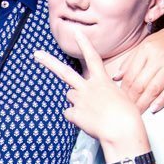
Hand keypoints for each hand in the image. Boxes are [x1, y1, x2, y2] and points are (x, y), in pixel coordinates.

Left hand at [35, 31, 143, 146]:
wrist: (122, 130)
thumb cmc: (127, 117)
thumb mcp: (120, 98)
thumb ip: (103, 93)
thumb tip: (91, 99)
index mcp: (102, 81)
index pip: (93, 58)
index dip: (85, 44)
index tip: (77, 33)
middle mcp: (88, 87)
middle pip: (65, 72)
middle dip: (49, 62)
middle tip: (36, 54)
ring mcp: (80, 100)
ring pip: (69, 96)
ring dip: (77, 102)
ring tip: (92, 112)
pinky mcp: (74, 113)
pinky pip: (69, 114)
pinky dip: (76, 118)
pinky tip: (88, 122)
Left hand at [113, 23, 163, 111]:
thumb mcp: (146, 45)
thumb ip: (130, 61)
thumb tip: (115, 77)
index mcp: (146, 49)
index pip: (130, 75)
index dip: (123, 90)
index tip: (119, 100)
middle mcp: (158, 57)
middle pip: (140, 84)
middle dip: (132, 100)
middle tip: (126, 110)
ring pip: (154, 88)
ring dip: (144, 103)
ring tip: (137, 113)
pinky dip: (162, 100)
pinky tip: (153, 109)